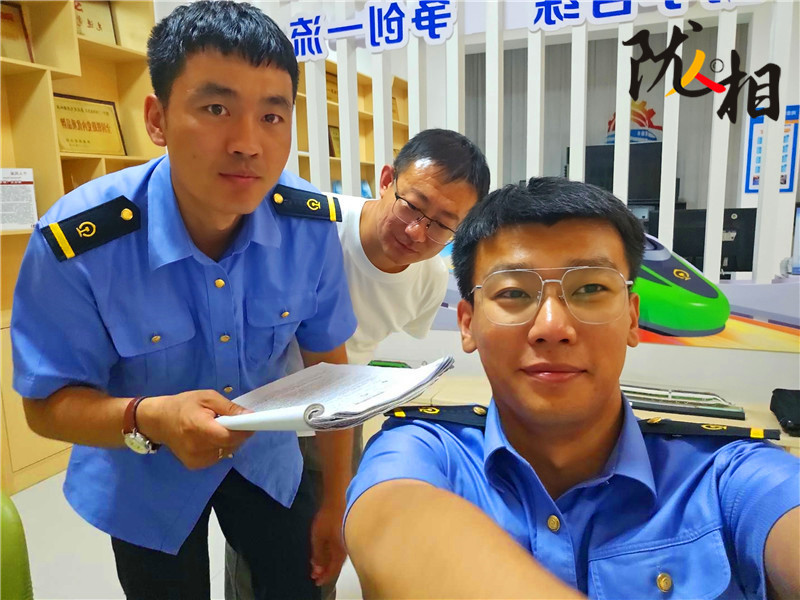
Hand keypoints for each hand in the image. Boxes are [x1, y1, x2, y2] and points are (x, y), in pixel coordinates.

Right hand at [136, 390, 253, 469]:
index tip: (251, 423)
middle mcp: (197, 448)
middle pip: (230, 445)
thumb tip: (250, 415)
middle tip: (233, 422)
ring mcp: (195, 459)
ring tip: (218, 429)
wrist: (158, 421)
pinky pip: (217, 457)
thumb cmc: (183, 405)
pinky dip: (219, 448)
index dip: (244, 431)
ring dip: (229, 442)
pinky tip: (210, 438)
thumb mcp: (207, 398)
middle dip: (237, 434)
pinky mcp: (194, 465)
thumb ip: (229, 408)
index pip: (229, 436)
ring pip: (225, 453)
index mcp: (199, 428)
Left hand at [310, 503, 346, 585]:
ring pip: (337, 559)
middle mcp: (345, 550)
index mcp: (339, 553)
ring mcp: (346, 542)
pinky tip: (326, 553)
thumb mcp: (318, 537)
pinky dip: (331, 556)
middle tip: (315, 575)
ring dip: (328, 564)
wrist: (340, 500)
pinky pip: (339, 551)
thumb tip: (317, 569)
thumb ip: (318, 554)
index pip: (332, 571)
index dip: (324, 577)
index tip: (315, 581)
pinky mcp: (345, 535)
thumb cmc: (328, 518)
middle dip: (325, 571)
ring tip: (318, 565)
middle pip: (336, 566)